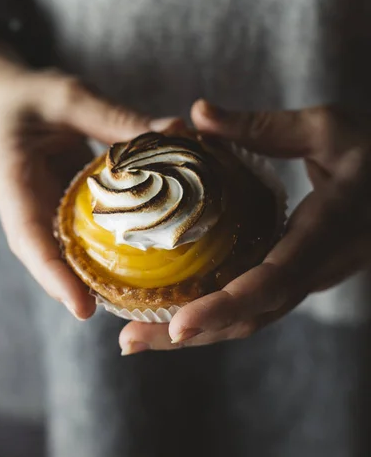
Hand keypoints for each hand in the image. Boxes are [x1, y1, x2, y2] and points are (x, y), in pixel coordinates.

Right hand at [0, 38, 173, 318]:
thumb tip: (175, 134)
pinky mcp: (58, 203)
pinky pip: (78, 230)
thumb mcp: (70, 98)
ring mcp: (39, 207)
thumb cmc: (29, 94)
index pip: (29, 239)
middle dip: (76, 289)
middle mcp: (23, 205)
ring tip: (132, 299)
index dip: (53, 276)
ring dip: (92, 275)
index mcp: (12, 182)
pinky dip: (103, 245)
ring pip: (63, 250)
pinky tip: (138, 253)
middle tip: (119, 313)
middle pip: (46, 258)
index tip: (82, 310)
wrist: (5, 96)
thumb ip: (116, 119)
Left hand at [120, 100, 370, 352]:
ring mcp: (308, 277)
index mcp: (328, 231)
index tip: (178, 324)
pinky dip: (213, 313)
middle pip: (251, 316)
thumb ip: (264, 125)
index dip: (226, 305)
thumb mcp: (328, 128)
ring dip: (195, 332)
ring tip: (136, 336)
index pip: (274, 279)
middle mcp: (317, 268)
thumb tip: (197, 114)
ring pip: (251, 319)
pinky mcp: (297, 274)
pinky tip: (174, 308)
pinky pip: (254, 304)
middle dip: (192, 334)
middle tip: (129, 342)